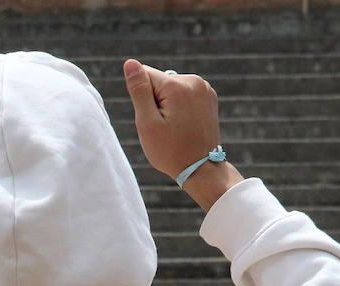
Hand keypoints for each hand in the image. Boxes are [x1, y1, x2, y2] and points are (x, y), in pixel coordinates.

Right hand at [122, 59, 241, 209]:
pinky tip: (184, 124)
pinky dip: (180, 106)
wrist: (200, 169)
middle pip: (159, 81)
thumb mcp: (147, 123)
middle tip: (164, 127)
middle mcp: (193, 80)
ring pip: (171, 88)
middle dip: (155, 101)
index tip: (153, 118)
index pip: (144, 75)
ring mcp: (204, 87)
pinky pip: (184, 94)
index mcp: (177, 86)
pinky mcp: (209, 95)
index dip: (142, 99)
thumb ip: (139, 90)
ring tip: (175, 127)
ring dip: (167, 104)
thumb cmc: (170, 151)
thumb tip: (130, 63)